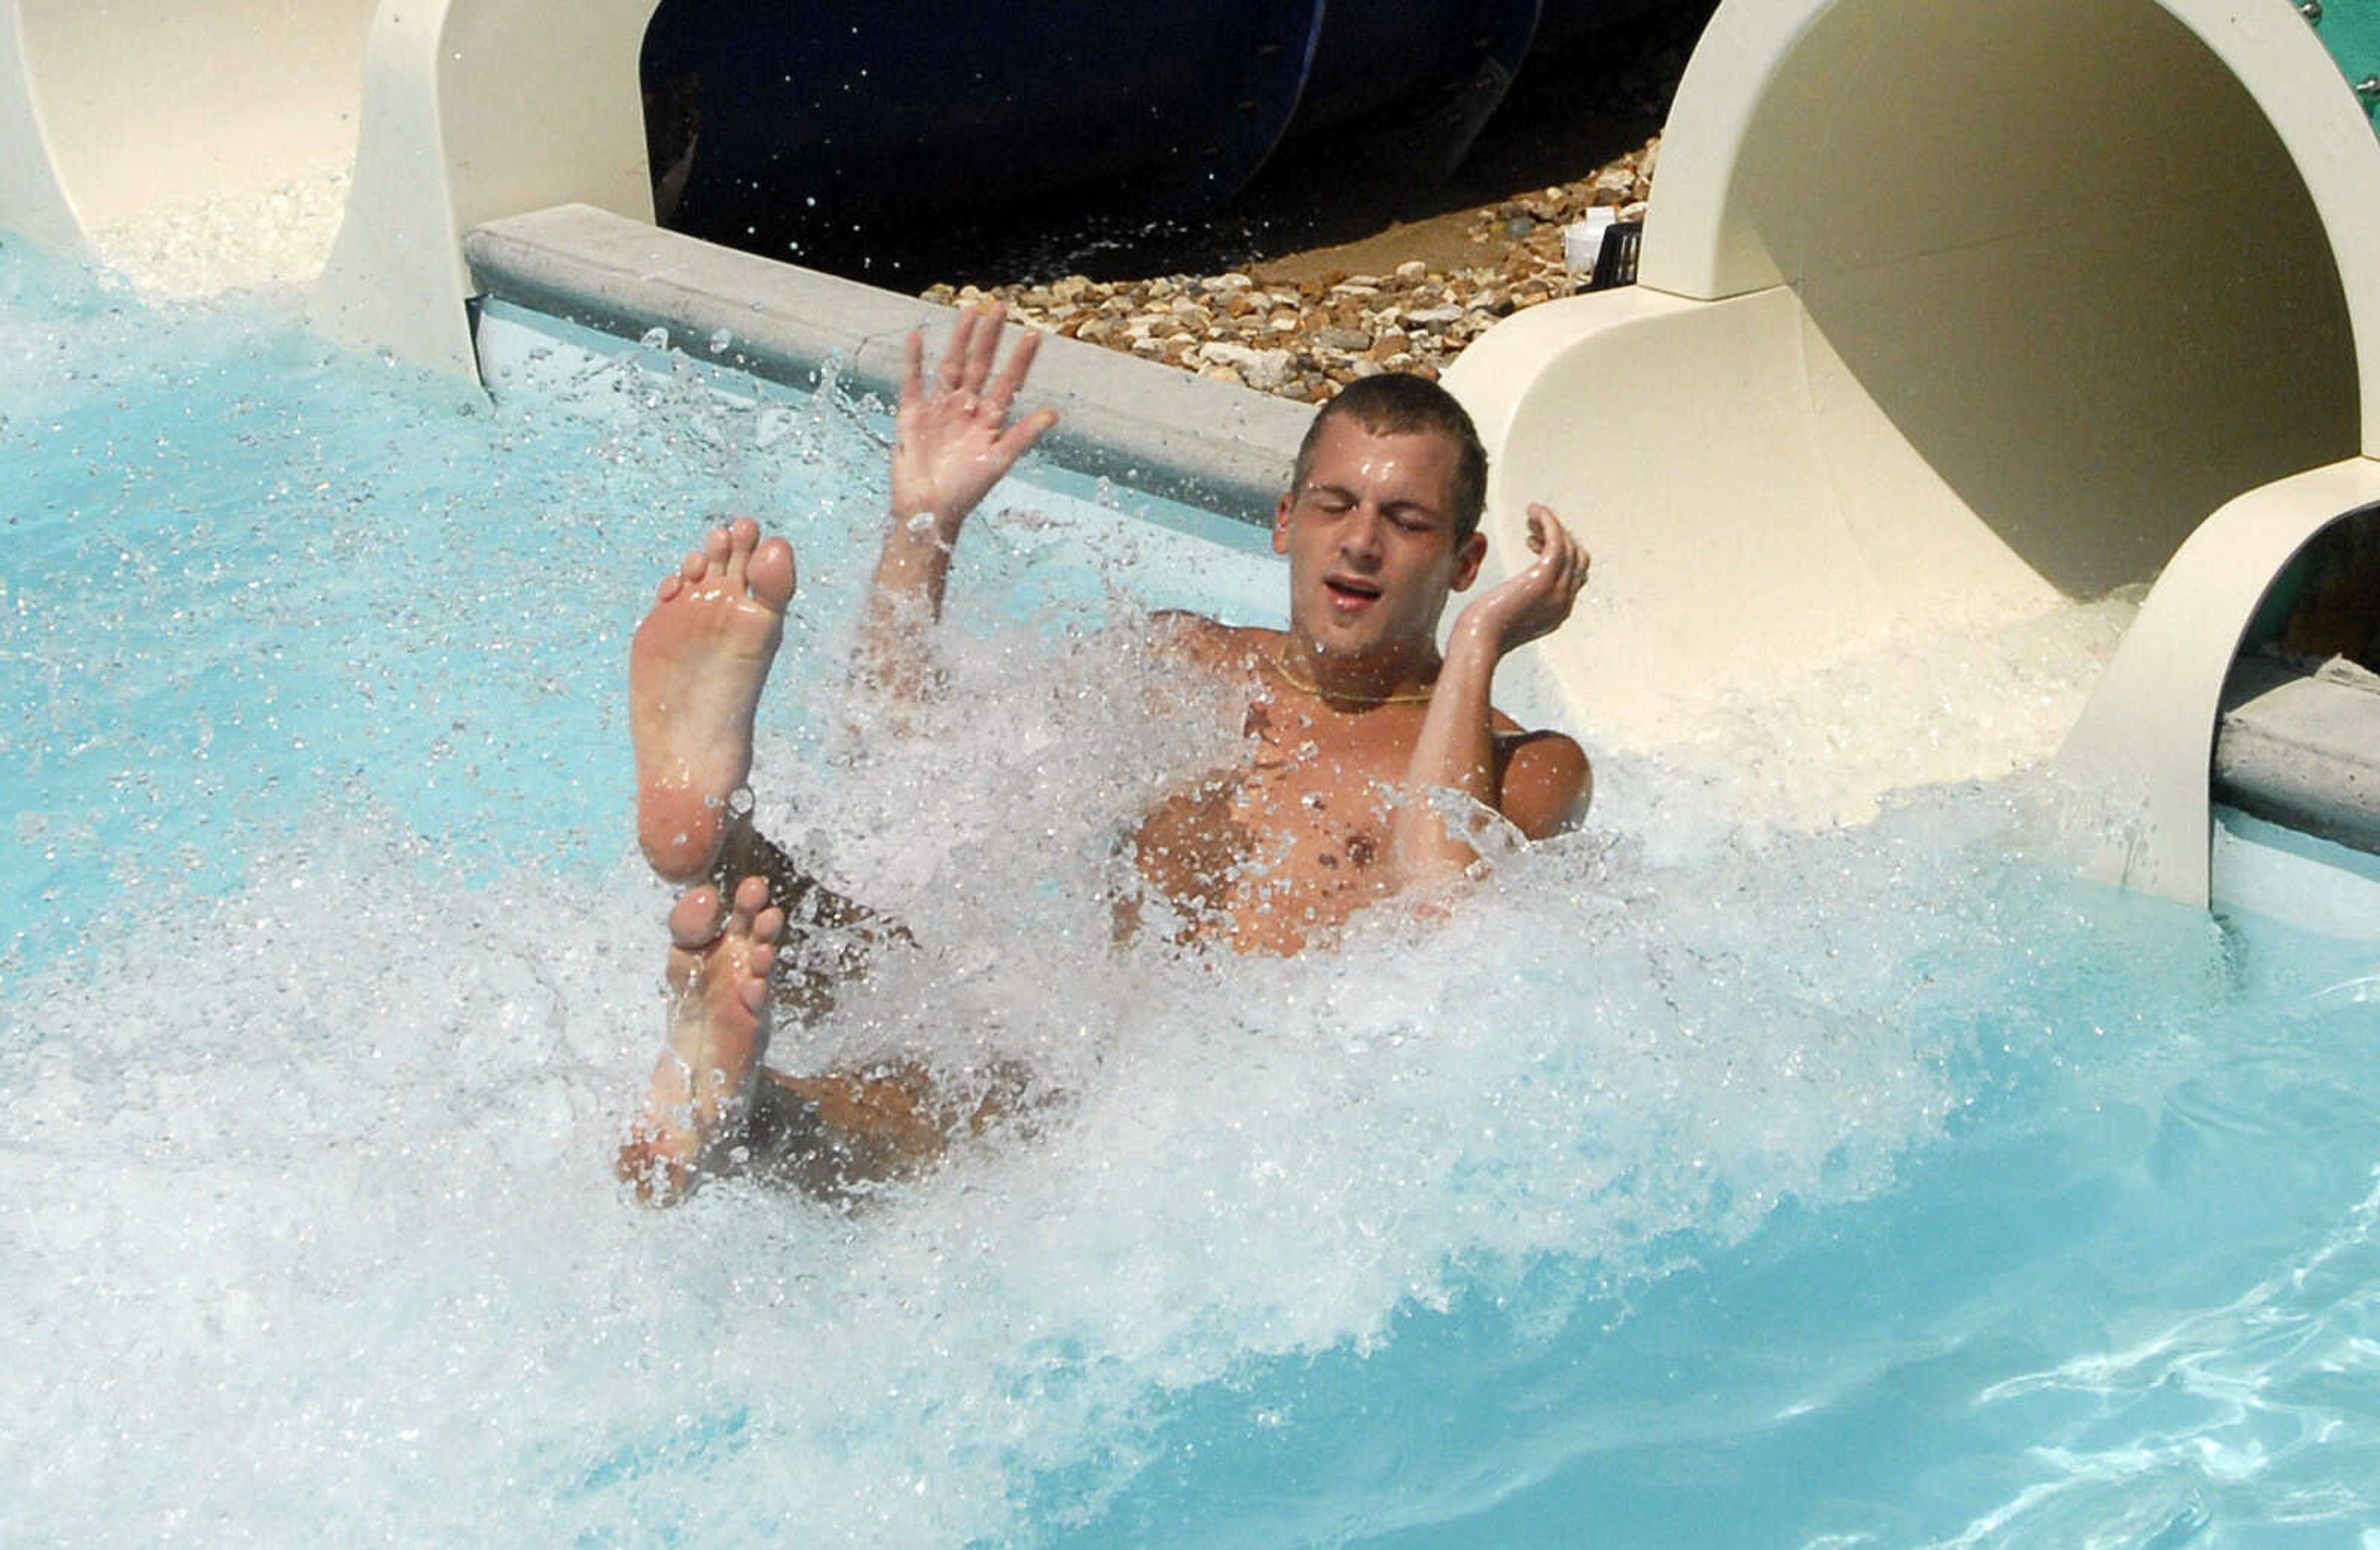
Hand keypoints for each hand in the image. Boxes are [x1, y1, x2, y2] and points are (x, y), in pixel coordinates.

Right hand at [891, 303, 1059, 538]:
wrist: (928, 510)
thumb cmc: (966, 491)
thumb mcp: (998, 461)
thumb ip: (1023, 436)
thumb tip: (1054, 414)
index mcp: (990, 419)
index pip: (1008, 381)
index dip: (1020, 358)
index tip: (1034, 333)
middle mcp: (966, 408)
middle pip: (980, 364)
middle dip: (990, 336)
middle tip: (1000, 305)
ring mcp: (939, 408)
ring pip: (951, 365)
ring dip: (959, 339)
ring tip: (968, 311)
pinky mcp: (912, 414)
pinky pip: (913, 381)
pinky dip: (914, 360)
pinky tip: (918, 336)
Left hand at [1452, 503, 1588, 656]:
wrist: (1477, 641)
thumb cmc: (1481, 630)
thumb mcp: (1508, 615)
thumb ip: (1519, 602)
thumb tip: (1512, 590)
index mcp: (1558, 612)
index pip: (1575, 574)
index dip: (1559, 552)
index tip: (1532, 542)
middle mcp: (1564, 602)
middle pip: (1578, 558)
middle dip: (1559, 537)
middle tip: (1532, 527)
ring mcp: (1557, 591)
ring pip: (1570, 547)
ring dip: (1552, 525)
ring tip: (1531, 515)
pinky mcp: (1543, 579)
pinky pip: (1557, 541)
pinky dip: (1548, 522)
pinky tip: (1533, 511)